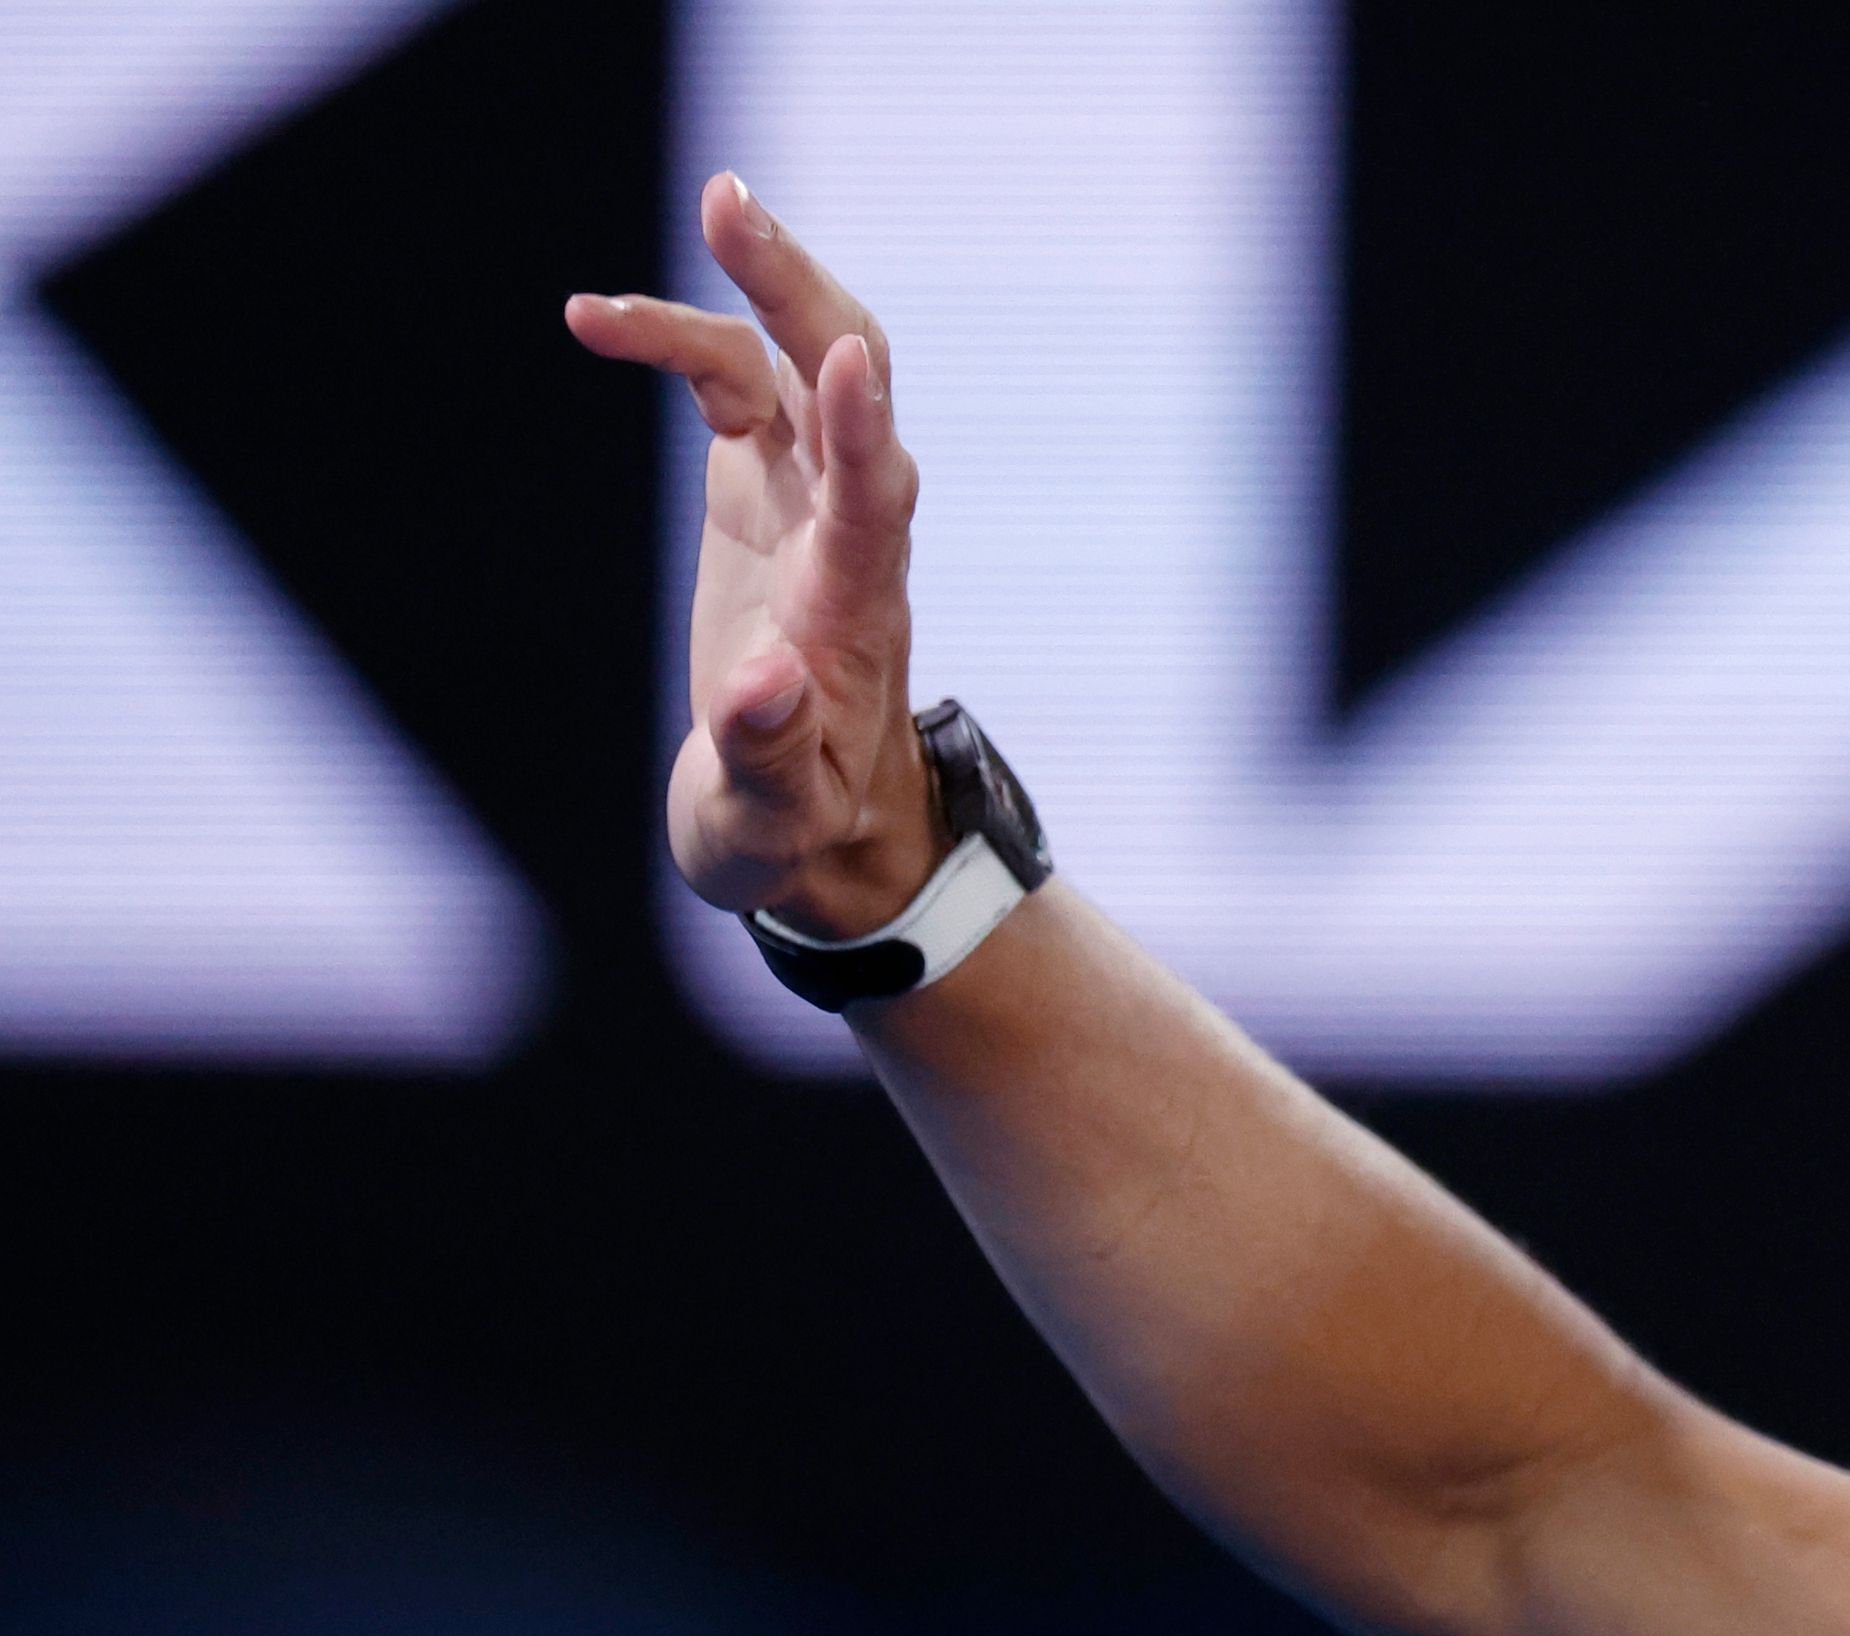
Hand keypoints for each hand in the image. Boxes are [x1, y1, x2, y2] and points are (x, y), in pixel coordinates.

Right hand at [566, 175, 938, 937]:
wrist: (820, 824)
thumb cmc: (796, 829)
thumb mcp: (774, 820)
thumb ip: (768, 757)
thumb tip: (761, 689)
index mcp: (854, 613)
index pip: (873, 502)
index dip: (859, 430)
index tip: (847, 358)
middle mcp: (847, 535)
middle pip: (846, 385)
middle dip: (801, 294)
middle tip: (733, 208)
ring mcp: (810, 499)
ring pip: (792, 360)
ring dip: (748, 285)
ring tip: (686, 224)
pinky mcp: (764, 487)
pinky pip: (729, 383)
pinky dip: (672, 340)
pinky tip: (592, 320)